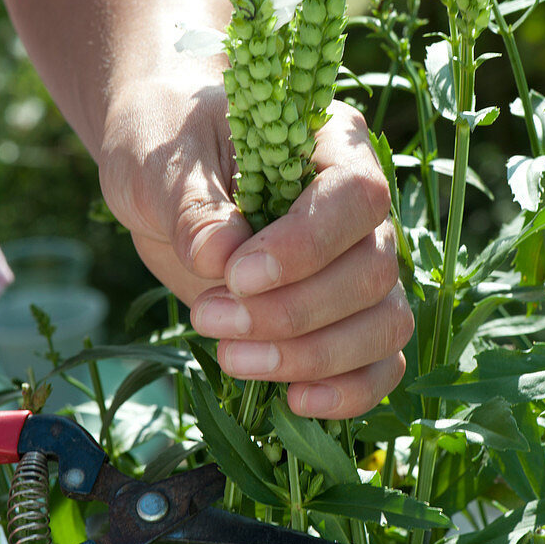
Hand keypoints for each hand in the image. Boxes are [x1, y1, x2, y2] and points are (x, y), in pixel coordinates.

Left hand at [99, 83, 412, 418]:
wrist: (161, 169)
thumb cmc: (165, 143)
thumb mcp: (161, 162)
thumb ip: (193, 205)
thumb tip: (221, 257)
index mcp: (330, 142)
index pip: (356, 194)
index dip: (307, 245)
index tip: (238, 276)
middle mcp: (359, 206)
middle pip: (372, 270)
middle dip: (292, 312)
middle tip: (209, 316)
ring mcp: (357, 262)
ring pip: (384, 323)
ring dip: (313, 356)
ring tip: (231, 356)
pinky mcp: (341, 315)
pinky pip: (378, 362)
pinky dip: (347, 391)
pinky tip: (292, 400)